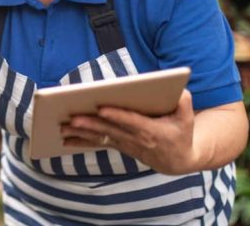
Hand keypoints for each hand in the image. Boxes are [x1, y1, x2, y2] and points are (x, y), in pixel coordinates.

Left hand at [60, 90, 198, 174]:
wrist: (178, 160)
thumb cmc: (181, 133)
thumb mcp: (187, 118)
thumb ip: (184, 103)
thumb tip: (179, 89)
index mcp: (151, 131)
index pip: (131, 122)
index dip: (117, 116)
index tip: (102, 109)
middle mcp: (136, 139)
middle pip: (110, 130)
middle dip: (91, 124)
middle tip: (72, 119)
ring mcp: (126, 144)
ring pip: (101, 138)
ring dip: (80, 134)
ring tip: (62, 129)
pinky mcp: (119, 146)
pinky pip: (99, 143)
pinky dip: (82, 142)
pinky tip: (65, 140)